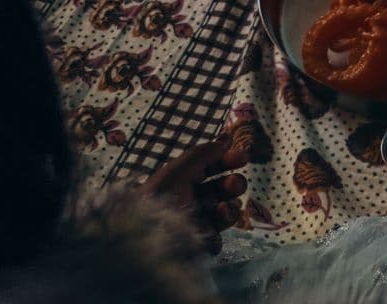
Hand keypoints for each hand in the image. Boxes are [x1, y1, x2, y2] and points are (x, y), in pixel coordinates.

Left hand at [141, 133, 247, 253]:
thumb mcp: (177, 172)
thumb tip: (225, 139)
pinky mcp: (197, 247)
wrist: (143, 239)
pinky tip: (206, 232)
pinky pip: (216, 241)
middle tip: (233, 185)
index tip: (243, 157)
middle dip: (233, 185)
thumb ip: (202, 154)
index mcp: (184, 181)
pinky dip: (215, 237)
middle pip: (224, 190)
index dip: (228, 160)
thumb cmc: (157, 201)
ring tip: (223, 210)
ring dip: (230, 210)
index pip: (212, 167)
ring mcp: (196, 224)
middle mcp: (192, 201)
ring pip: (226, 214)